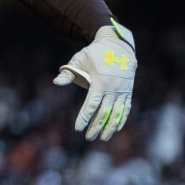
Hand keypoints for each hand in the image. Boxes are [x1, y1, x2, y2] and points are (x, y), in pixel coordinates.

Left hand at [53, 19, 136, 140]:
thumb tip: (56, 82)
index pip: (91, 104)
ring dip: (109, 127)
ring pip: (116, 113)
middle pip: (104, 112)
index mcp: (100, 81)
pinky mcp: (128, 91)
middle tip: (88, 138)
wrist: (118, 46)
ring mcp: (123, 90)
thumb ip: (67, 73)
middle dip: (96, 126)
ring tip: (102, 138)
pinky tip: (116, 129)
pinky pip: (126, 108)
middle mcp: (113, 88)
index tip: (78, 128)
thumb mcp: (78, 60)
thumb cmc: (94, 54)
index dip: (84, 117)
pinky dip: (121, 119)